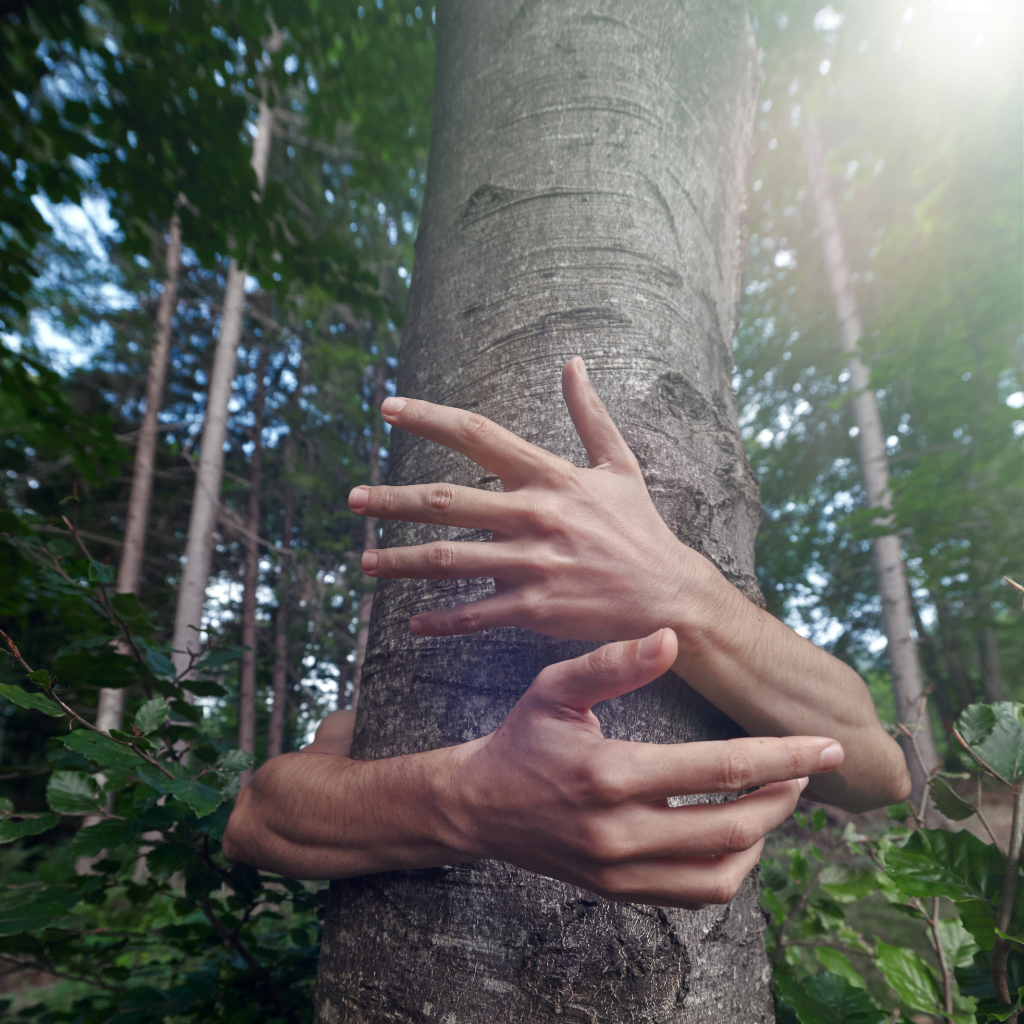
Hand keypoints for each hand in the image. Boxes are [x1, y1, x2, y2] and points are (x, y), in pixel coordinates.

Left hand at [349, 357, 723, 641]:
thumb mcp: (619, 465)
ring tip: (366, 562)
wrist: (668, 595)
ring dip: (400, 562)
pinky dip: (440, 621)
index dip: (428, 418)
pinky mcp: (534, 608)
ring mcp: (531, 564)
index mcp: (549, 475)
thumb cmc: (640, 528)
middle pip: (444, 500)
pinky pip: (474, 615)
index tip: (387, 408)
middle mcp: (534, 514)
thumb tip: (574, 364)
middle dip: (392, 499)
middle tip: (352, 499)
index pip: (477, 435)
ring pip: (447, 560)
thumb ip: (590, 414)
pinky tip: (413, 623)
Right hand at [438, 628, 843, 907]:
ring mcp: (620, 871)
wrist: (479, 807)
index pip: (720, 769)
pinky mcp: (619, 891)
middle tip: (803, 770)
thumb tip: (670, 639)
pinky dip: (730, 868)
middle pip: (734, 826)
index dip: (783, 756)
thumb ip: (613, 663)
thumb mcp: (555, 687)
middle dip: (784, 796)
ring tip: (773, 802)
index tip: (827, 748)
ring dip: (763, 838)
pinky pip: (695, 894)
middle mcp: (620, 831)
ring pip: (722, 873)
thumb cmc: (522, 740)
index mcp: (610, 773)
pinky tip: (736, 835)